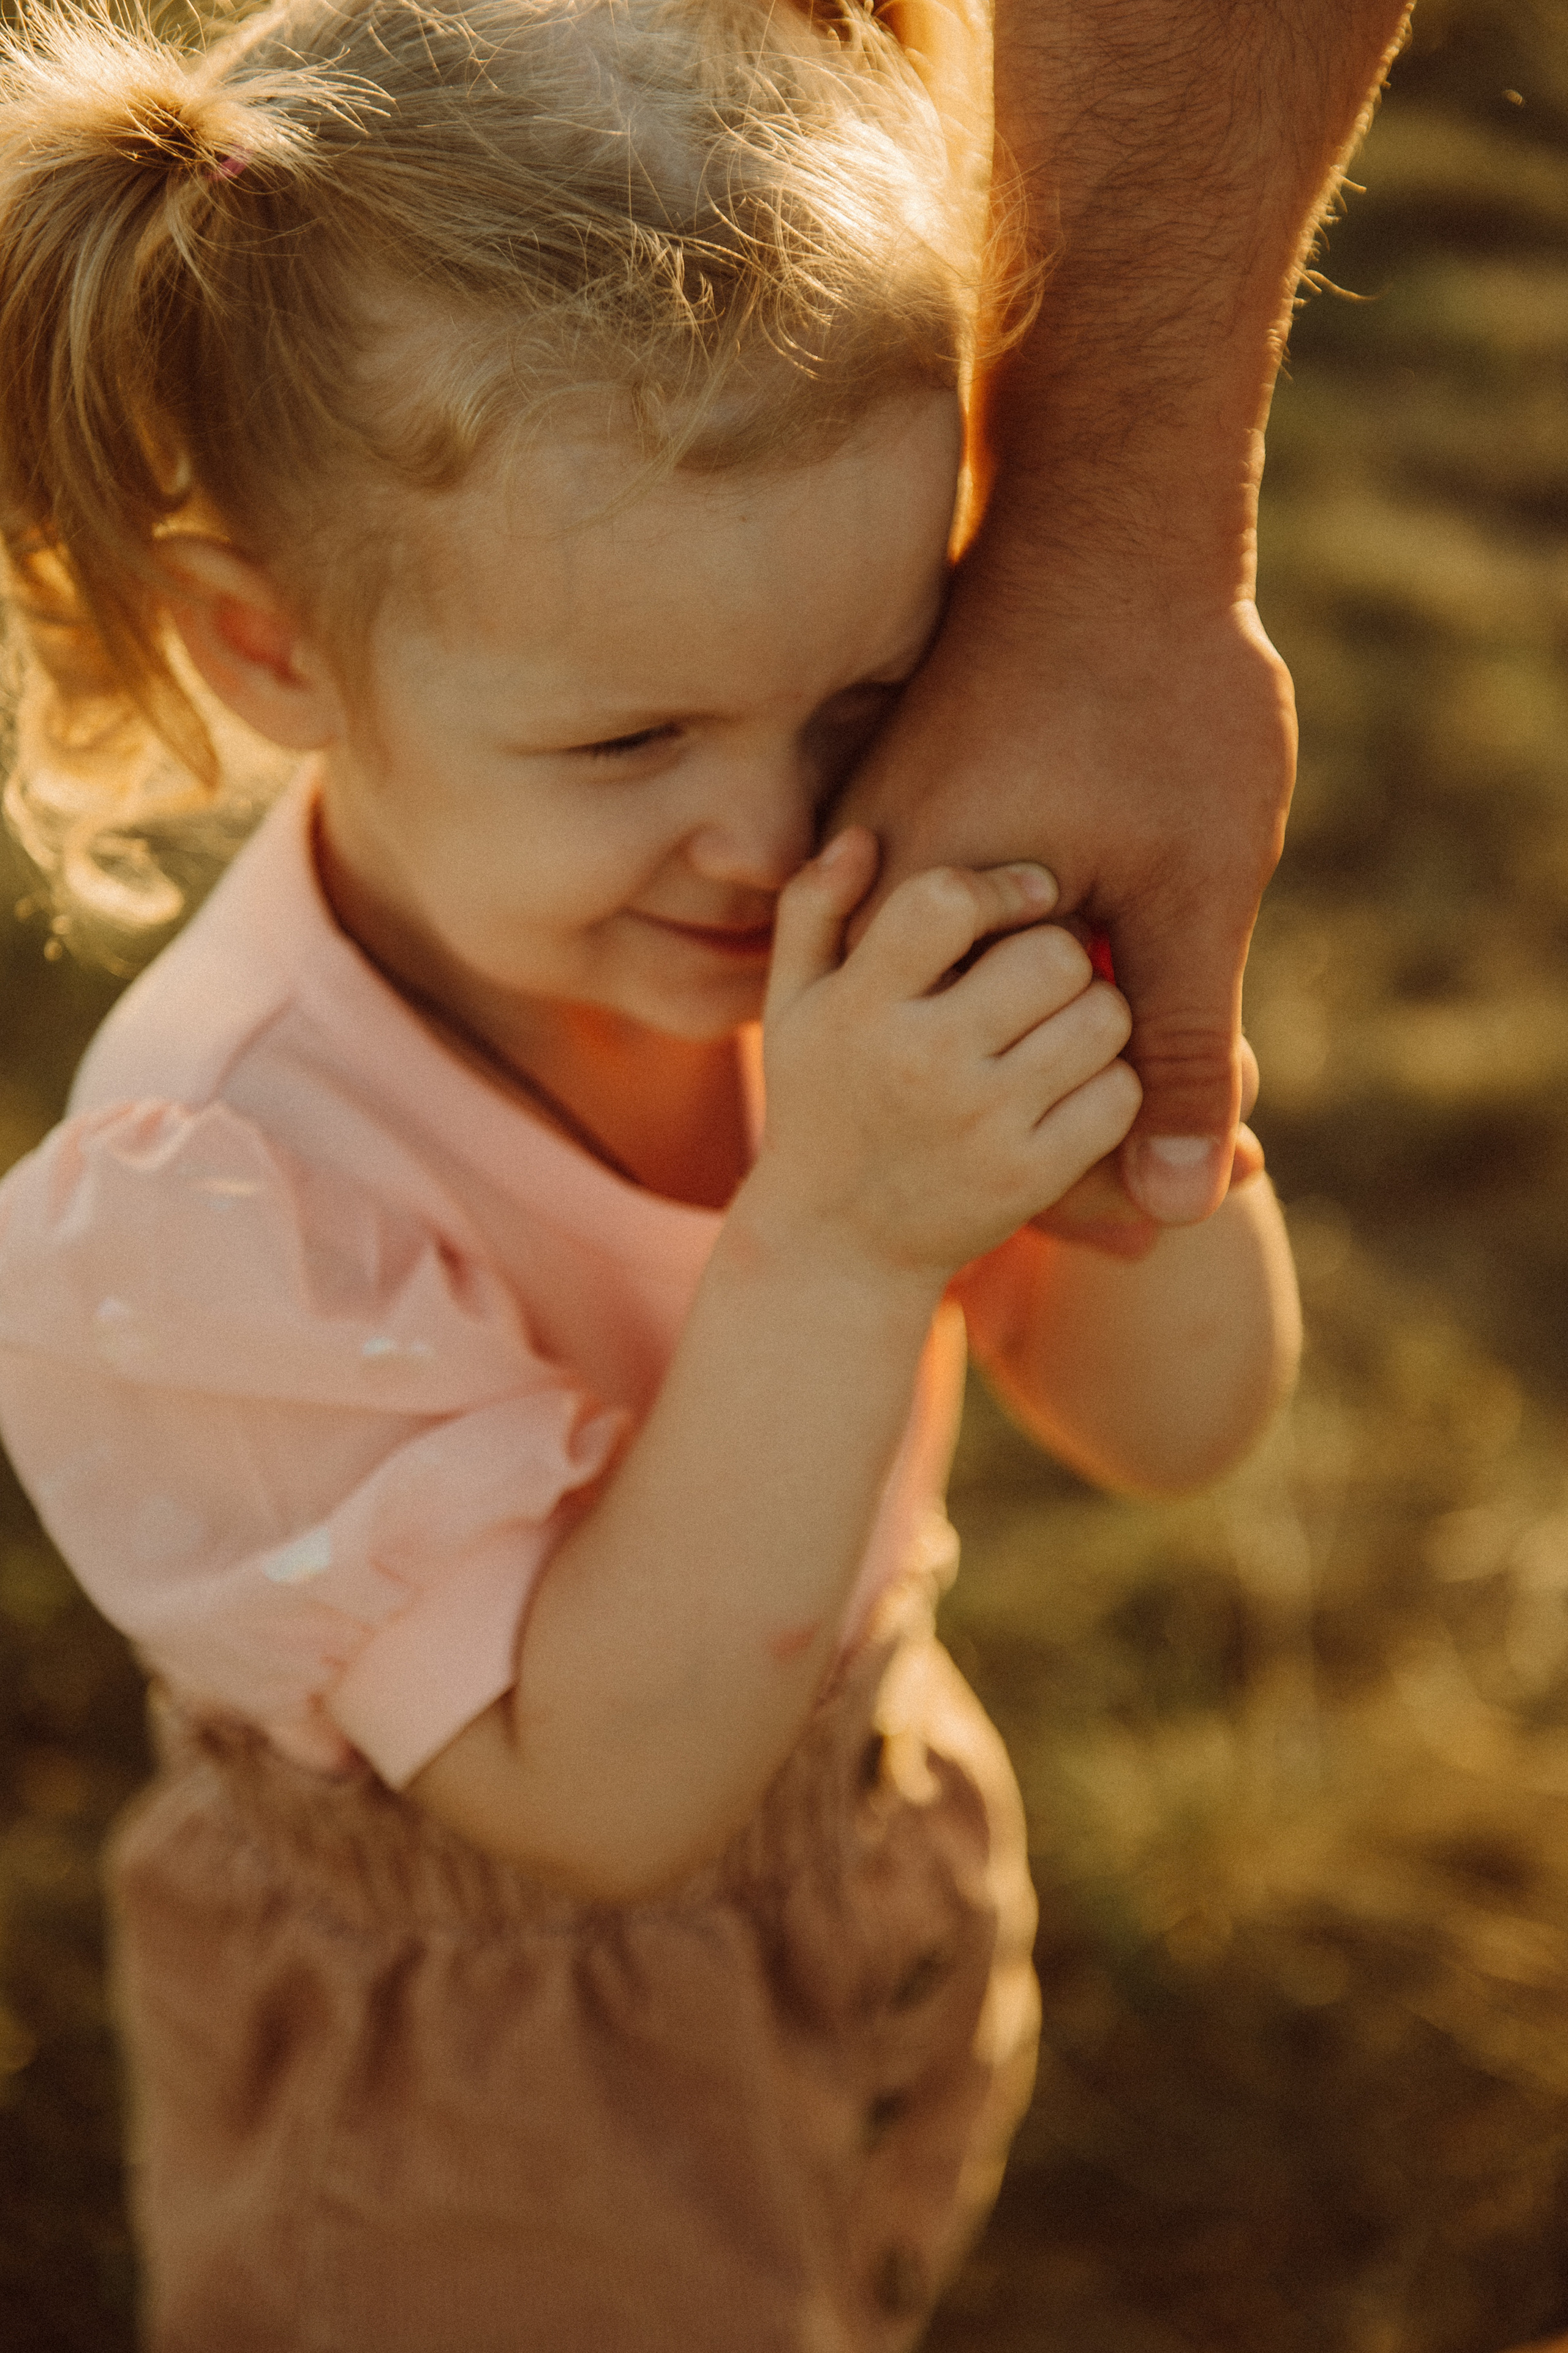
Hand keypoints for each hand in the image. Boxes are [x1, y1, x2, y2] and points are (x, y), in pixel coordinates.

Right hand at [752, 830, 1141, 1284]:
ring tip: (1068, 1020)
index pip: (945, 902)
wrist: (835, 1248)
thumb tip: (861, 839)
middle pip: (1053, 955)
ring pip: (1102, 1022)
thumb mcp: (794, 1007)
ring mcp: (979, 1123)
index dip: (1005, 885)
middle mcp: (918, 1060)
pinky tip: (1080, 1081)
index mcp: (859, 1004)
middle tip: (1058, 963)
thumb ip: (814, 912)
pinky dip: (1116, 1083)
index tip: (1034, 889)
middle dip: (1068, 948)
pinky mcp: (1027, 1178)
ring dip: (1101, 1013)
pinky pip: (1118, 1098)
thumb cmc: (821, 1101)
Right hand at [837, 564, 1295, 1229]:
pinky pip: (971, 946)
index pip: (992, 1097)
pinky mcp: (906, 818)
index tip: (1199, 1174)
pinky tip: (1129, 946)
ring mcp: (881, 846)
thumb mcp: (1194, 889)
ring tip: (1189, 1006)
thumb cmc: (1158, 696)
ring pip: (982, 1005)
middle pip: (984, 1059)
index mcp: (924, 916)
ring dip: (1083, 1030)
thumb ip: (1177, 1049)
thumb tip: (1178, 1211)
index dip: (1098, 1164)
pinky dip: (1056, 969)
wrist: (1110, 522)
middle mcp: (874, 891)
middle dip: (1102, 1097)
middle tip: (1233, 1106)